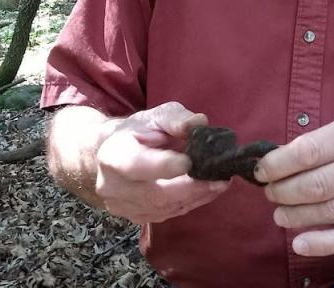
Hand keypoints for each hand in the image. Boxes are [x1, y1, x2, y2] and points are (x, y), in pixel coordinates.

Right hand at [95, 101, 229, 223]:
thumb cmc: (137, 131)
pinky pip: (167, 214)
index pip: (137, 165)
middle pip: (155, 194)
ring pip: (164, 208)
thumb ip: (177, 118)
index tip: (190, 161)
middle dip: (191, 188)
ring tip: (219, 184)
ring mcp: (123, 206)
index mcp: (114, 154)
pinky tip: (207, 192)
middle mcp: (112, 186)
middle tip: (220, 180)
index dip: (165, 166)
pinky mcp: (136, 217)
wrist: (114, 152)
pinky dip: (190, 204)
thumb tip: (200, 123)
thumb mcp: (156, 115)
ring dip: (196, 198)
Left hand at [254, 104, 333, 256]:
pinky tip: (301, 242)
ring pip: (332, 211)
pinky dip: (323, 243)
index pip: (311, 150)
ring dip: (297, 216)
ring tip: (279, 214)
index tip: (263, 169)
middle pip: (318, 184)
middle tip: (269, 192)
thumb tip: (288, 157)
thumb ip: (331, 136)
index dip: (279, 163)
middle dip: (284, 191)